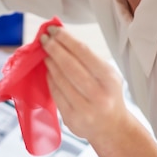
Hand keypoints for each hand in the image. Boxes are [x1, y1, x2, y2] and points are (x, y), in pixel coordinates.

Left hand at [40, 26, 127, 144]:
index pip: (83, 52)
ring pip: (60, 79)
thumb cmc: (107, 94)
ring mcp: (85, 109)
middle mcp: (98, 94)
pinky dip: (50, 79)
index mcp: (109, 79)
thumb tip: (62, 36)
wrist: (112, 127)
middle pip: (69, 65)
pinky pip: (56, 93)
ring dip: (50, 62)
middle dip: (54, 48)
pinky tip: (48, 70)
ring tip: (45, 52)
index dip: (66, 39)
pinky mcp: (72, 119)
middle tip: (44, 38)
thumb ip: (88, 58)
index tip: (54, 29)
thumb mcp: (107, 74)